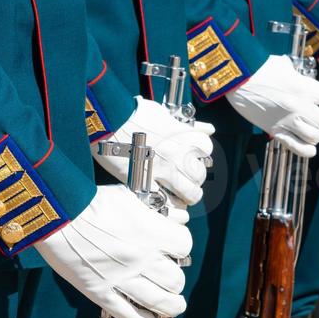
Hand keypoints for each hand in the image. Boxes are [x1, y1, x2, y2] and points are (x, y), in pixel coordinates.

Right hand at [34, 185, 191, 317]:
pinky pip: (127, 313)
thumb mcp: (128, 198)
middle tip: (170, 278)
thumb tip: (180, 217)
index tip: (174, 248)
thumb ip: (156, 210)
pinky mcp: (99, 291)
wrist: (54, 215)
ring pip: (158, 302)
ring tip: (174, 305)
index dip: (180, 247)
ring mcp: (120, 278)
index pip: (184, 246)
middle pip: (175, 279)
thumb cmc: (89, 202)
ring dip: (171, 306)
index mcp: (149, 232)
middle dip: (175, 279)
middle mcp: (140, 258)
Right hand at [93, 96, 213, 205]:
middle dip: (196, 179)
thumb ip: (186, 125)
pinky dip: (169, 204)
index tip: (196, 159)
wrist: (109, 119)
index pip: (206, 150)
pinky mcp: (145, 182)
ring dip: (188, 195)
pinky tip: (167, 202)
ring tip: (184, 197)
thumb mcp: (164, 113)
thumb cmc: (133, 112)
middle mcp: (178, 156)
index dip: (202, 156)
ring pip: (189, 192)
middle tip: (188, 180)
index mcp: (183, 137)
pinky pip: (165, 201)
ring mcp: (163, 171)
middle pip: (199, 175)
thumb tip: (208, 129)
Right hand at [225, 54, 318, 157]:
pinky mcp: (274, 130)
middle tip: (307, 112)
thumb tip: (302, 78)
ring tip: (306, 128)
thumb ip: (297, 74)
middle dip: (316, 116)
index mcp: (302, 87)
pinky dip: (306, 150)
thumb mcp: (283, 65)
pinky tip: (308, 147)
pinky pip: (298, 147)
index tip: (314, 98)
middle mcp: (297, 106)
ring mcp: (286, 120)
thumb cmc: (258, 67)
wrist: (236, 78)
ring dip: (313, 132)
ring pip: (315, 135)